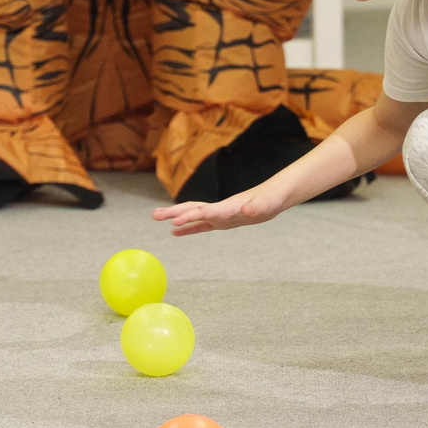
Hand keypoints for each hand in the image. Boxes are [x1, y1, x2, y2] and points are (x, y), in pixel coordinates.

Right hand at [153, 183, 287, 236]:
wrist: (274, 195)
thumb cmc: (270, 200)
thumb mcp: (265, 206)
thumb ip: (254, 208)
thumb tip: (246, 209)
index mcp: (227, 207)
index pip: (204, 212)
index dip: (190, 217)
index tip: (174, 222)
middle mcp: (219, 209)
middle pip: (192, 209)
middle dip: (173, 212)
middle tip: (154, 215)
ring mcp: (219, 214)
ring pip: (193, 214)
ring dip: (175, 216)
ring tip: (156, 217)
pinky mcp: (222, 220)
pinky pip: (201, 225)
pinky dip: (188, 228)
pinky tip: (175, 231)